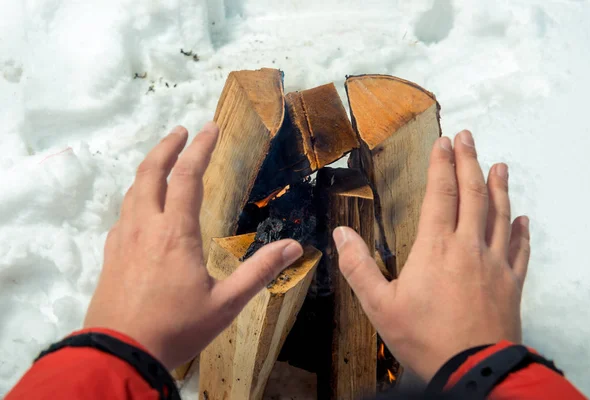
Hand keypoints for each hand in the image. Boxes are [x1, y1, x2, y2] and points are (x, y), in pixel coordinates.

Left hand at [84, 123, 303, 369]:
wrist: (120, 353)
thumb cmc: (176, 328)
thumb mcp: (226, 303)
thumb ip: (260, 272)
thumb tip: (295, 247)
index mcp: (175, 232)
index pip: (187, 176)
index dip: (200, 149)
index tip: (209, 128)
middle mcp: (145, 226)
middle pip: (151, 172)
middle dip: (167, 146)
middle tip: (182, 130)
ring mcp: (123, 239)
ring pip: (133, 190)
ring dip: (149, 168)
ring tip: (164, 160)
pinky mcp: (111, 254)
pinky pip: (124, 214)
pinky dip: (137, 197)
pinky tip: (144, 208)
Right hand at [333, 130, 529, 380]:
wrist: (472, 370)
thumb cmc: (425, 339)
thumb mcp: (379, 305)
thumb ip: (358, 266)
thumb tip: (340, 234)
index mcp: (436, 247)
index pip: (440, 194)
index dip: (441, 165)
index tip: (443, 142)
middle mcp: (468, 247)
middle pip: (472, 194)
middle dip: (469, 161)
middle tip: (468, 137)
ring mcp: (493, 264)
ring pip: (499, 214)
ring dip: (499, 186)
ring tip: (499, 165)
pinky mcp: (511, 283)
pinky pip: (518, 249)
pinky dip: (520, 230)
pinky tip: (522, 218)